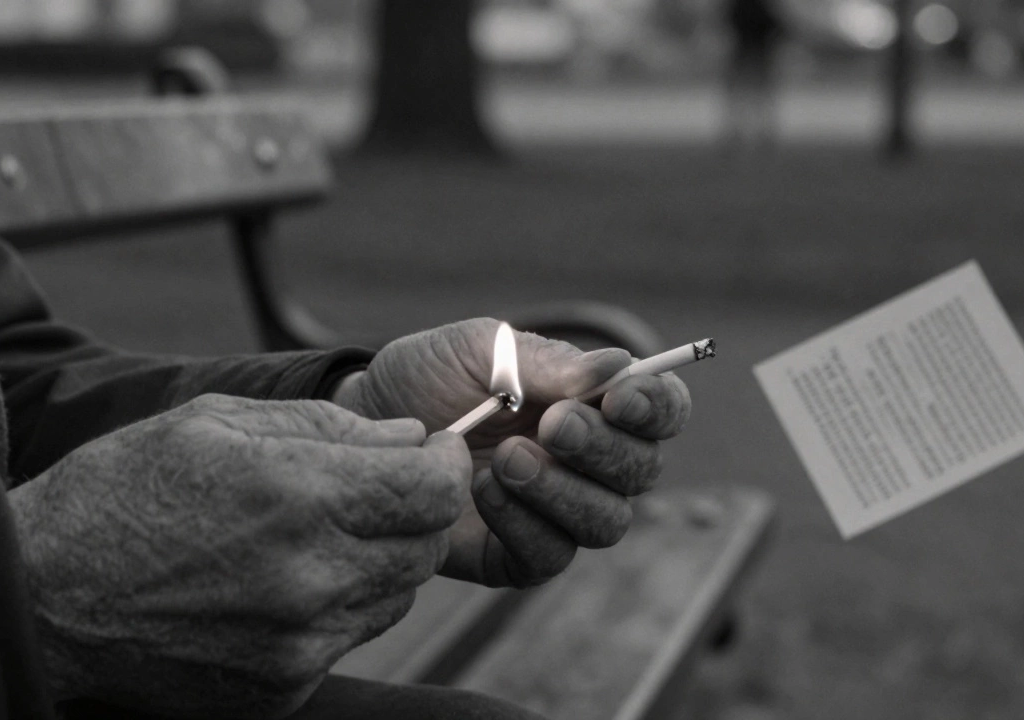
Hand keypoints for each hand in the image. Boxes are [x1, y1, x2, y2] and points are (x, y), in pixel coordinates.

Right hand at [8, 394, 469, 717]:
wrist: (40, 595)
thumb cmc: (122, 491)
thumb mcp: (217, 423)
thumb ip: (329, 426)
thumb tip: (411, 436)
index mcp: (297, 498)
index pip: (435, 491)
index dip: (446, 465)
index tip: (432, 453)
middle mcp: (310, 580)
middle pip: (424, 546)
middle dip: (413, 509)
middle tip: (369, 489)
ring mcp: (298, 646)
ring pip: (395, 595)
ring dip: (376, 559)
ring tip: (310, 535)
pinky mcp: (282, 689)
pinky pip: (347, 638)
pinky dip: (335, 607)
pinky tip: (278, 584)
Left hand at [333, 318, 691, 587]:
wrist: (364, 420)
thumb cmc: (428, 377)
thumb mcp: (481, 349)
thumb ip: (545, 362)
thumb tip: (618, 366)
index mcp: (592, 403)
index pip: (660, 411)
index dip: (656, 407)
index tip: (621, 399)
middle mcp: (589, 463)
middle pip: (642, 470)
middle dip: (603, 449)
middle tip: (550, 425)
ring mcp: (556, 512)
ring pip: (606, 522)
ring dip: (562, 489)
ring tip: (505, 458)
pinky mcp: (517, 554)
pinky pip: (550, 554)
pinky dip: (524, 522)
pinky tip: (483, 490)